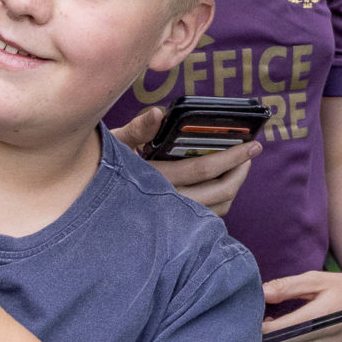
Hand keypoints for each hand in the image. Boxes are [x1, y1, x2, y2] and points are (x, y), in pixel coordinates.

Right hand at [112, 106, 259, 215]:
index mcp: (154, 179)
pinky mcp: (177, 228)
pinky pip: (208, 218)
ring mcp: (173, 220)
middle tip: (251, 152)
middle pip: (219, 192)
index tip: (252, 144)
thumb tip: (158, 113)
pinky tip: (221, 183)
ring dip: (234, 186)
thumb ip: (138, 129)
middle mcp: (166, 204)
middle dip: (241, 171)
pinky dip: (221, 201)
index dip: (231, 157)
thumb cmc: (102, 164)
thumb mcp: (115, 143)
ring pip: (217, 208)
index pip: (202, 169)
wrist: (89, 200)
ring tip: (239, 166)